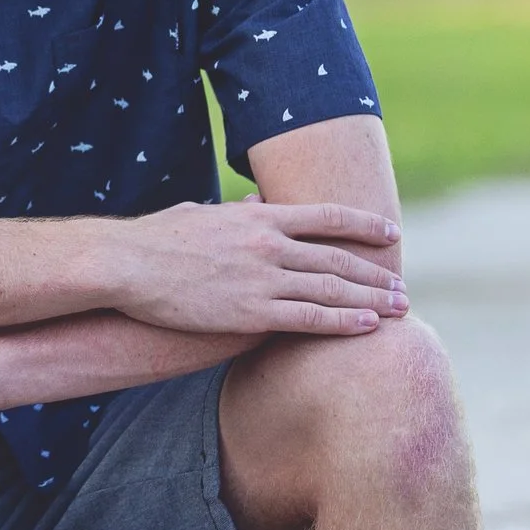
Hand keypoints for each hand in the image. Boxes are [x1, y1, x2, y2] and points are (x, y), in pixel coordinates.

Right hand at [109, 197, 406, 335]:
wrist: (125, 264)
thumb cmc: (155, 239)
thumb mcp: (201, 213)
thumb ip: (236, 212)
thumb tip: (255, 202)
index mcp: (259, 216)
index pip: (327, 216)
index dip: (363, 225)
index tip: (391, 233)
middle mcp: (269, 243)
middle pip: (338, 257)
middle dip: (375, 273)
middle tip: (403, 286)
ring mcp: (262, 278)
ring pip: (332, 288)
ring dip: (370, 299)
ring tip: (400, 308)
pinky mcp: (249, 312)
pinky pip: (308, 318)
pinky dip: (342, 322)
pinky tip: (367, 327)